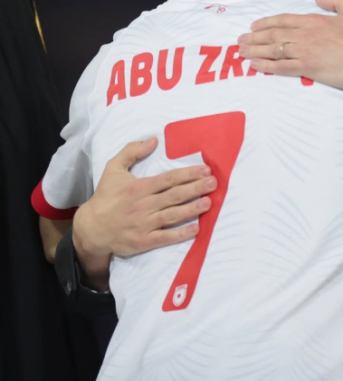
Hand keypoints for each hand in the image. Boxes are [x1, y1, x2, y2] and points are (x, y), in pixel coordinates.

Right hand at [73, 137, 215, 288]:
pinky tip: (196, 229)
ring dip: (192, 209)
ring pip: (172, 215)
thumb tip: (153, 139)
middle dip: (196, 188)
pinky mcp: (143, 241)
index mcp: (139, 187)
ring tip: (209, 203)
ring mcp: (144, 224)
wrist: (90, 228)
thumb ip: (131, 151)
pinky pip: (165, 238)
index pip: (168, 179)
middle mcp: (143, 205)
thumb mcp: (113, 168)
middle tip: (214, 183)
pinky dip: (180, 234)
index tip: (205, 170)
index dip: (188, 174)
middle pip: (174, 195)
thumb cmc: (105, 196)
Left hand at [238, 0, 342, 91]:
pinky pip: (281, 67)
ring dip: (255, 50)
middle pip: (274, 34)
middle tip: (240, 41)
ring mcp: (306, 51)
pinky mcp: (308, 68)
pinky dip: (265, 66)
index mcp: (316, 21)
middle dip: (254, 37)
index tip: (254, 26)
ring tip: (241, 52)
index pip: (284, 20)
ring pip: (273, 49)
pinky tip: (254, 66)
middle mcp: (306, 34)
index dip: (266, 23)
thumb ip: (335, 3)